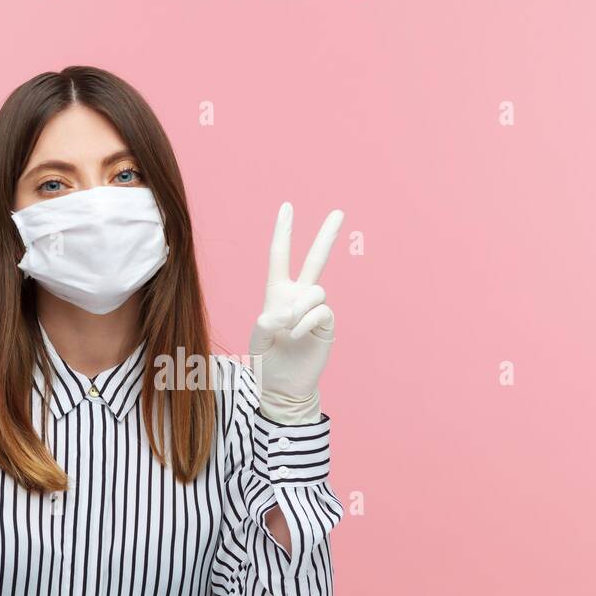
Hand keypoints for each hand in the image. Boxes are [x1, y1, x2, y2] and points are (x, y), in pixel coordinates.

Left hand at [250, 202, 342, 425]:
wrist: (284, 388)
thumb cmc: (267, 363)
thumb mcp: (257, 340)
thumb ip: (266, 322)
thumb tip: (288, 311)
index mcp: (277, 294)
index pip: (280, 257)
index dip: (283, 232)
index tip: (287, 207)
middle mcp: (298, 298)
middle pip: (314, 260)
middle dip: (326, 236)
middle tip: (339, 211)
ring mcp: (314, 311)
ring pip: (316, 290)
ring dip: (299, 308)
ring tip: (287, 330)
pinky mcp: (327, 326)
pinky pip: (321, 311)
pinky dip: (306, 321)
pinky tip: (296, 336)